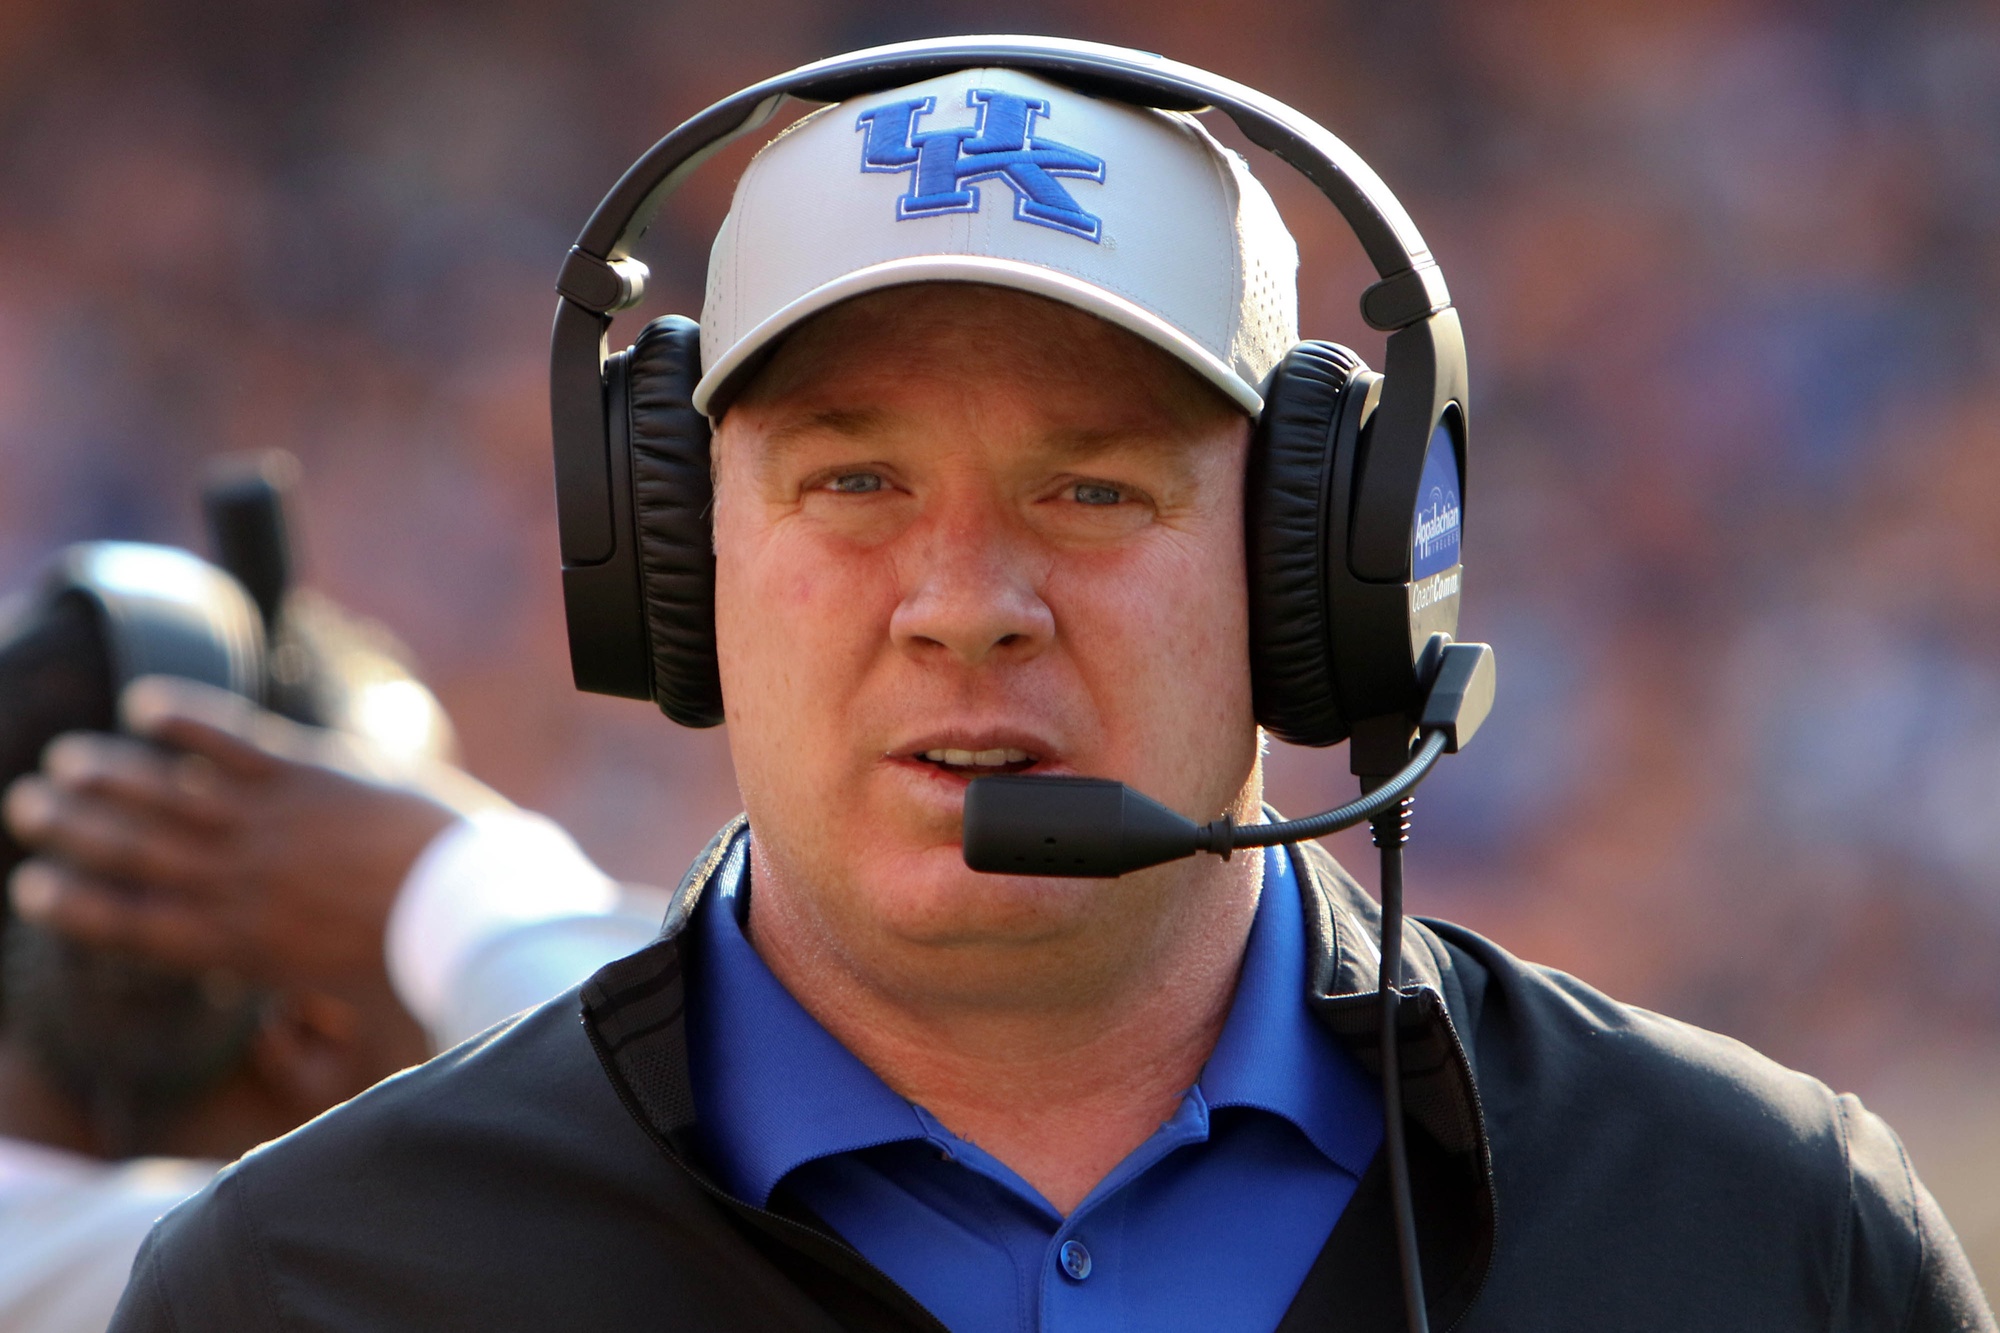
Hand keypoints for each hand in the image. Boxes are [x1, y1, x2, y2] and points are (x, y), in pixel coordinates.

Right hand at [3, 675, 462, 991]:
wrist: (466, 905)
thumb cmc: (416, 962)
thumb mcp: (341, 1000)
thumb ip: (296, 1010)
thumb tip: (273, 1036)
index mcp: (239, 944)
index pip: (134, 922)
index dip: (77, 903)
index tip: (31, 886)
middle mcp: (238, 882)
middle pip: (134, 851)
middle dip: (73, 827)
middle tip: (26, 805)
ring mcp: (269, 824)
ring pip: (168, 792)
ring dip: (110, 772)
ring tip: (65, 759)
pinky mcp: (307, 776)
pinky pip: (231, 742)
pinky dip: (187, 720)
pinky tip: (148, 705)